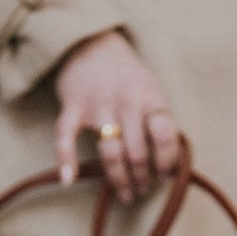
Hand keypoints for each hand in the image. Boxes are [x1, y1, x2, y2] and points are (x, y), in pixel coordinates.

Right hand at [54, 31, 182, 201]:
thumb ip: (159, 121)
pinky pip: (66, 136)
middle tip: (143, 191)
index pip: (166, 136)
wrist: (91, 40)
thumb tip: (170, 162)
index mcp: (151, 97)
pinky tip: (68, 178)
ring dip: (119, 180)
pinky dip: (65, 158)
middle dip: (143, 179)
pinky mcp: (72, 105)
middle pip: (138, 152)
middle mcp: (127, 101)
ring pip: (111, 152)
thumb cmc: (126, 73)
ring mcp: (99, 104)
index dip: (167, 162)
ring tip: (125, 194)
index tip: (164, 177)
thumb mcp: (151, 89)